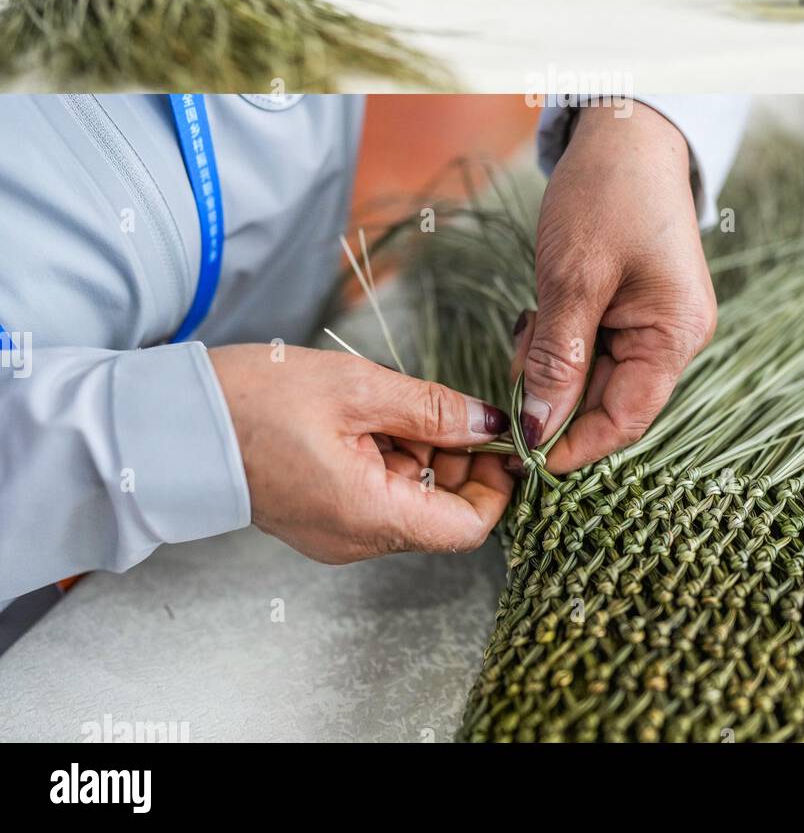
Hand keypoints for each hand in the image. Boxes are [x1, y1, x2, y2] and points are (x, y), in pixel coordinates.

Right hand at [210, 345, 512, 560]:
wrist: (179, 421)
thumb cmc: (257, 401)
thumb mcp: (358, 389)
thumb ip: (433, 410)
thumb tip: (490, 424)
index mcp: (370, 517)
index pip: (467, 528)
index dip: (495, 484)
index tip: (500, 437)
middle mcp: (356, 539)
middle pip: (441, 512)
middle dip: (456, 459)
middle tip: (443, 404)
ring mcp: (336, 532)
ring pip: (410, 499)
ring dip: (420, 452)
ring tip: (392, 404)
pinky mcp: (320, 515)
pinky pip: (376, 493)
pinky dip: (388, 456)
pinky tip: (369, 418)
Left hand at [514, 104, 716, 473]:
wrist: (624, 134)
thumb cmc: (606, 197)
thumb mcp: (573, 279)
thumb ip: (559, 358)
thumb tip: (540, 430)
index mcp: (676, 334)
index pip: (626, 419)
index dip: (575, 445)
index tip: (523, 457)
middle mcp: (676, 336)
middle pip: (610, 399)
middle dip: (555, 391)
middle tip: (516, 357)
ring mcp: (658, 321)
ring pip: (596, 373)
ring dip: (553, 361)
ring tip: (531, 316)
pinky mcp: (636, 306)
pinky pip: (594, 345)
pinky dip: (560, 338)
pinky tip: (542, 309)